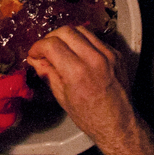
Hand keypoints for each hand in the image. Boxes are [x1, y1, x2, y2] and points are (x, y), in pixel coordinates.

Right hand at [27, 26, 133, 143]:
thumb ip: (48, 74)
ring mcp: (108, 54)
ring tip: (61, 49)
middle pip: (66, 31)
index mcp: (77, 72)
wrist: (119, 124)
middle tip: (46, 49)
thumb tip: (36, 60)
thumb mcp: (62, 98)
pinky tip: (78, 53)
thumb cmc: (91, 118)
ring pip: (81, 30)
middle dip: (51, 38)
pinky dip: (83, 41)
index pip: (51, 45)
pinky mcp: (116, 54)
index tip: (34, 53)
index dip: (38, 46)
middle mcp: (94, 59)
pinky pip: (95, 38)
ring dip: (67, 36)